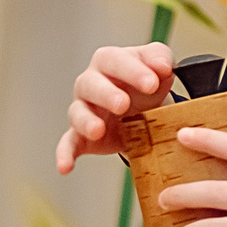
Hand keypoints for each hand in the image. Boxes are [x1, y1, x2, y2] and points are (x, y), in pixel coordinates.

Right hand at [56, 42, 176, 173]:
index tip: (152, 83)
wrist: (145, 113)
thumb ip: (161, 59)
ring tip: (98, 130)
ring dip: (86, 121)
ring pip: (77, 113)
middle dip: (106, 94)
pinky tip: (65, 167)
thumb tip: (162, 66)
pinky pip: (68, 144)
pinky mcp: (81, 136)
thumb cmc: (147, 85)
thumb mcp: (159, 69)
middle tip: (124, 104)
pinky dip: (64, 155)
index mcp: (109, 62)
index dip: (132, 70)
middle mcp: (90, 83)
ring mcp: (83, 110)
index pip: (114, 60)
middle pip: (90, 84)